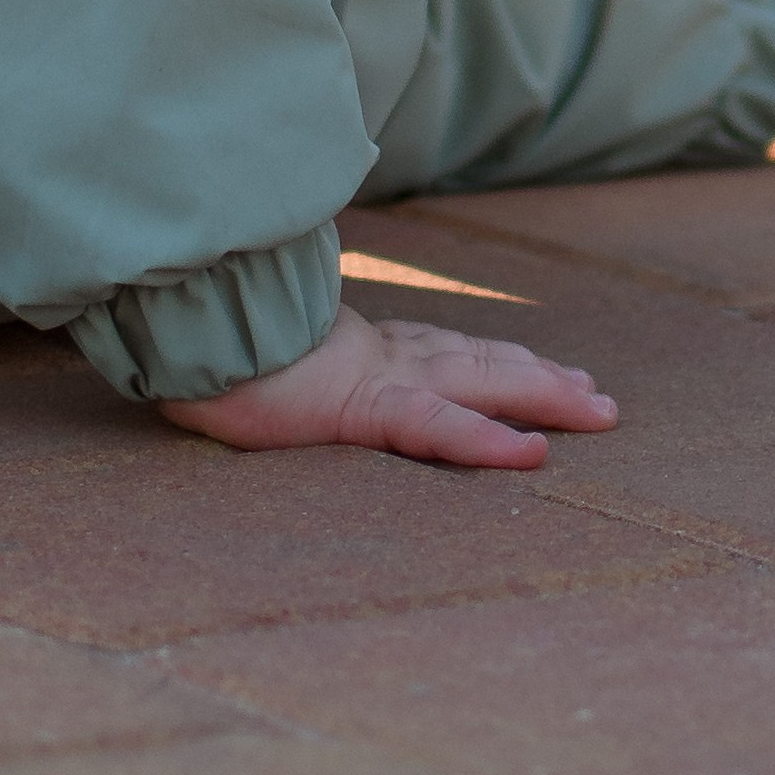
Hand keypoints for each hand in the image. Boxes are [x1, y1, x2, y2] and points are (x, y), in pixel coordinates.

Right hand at [159, 303, 618, 469]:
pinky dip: (488, 441)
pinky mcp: (359, 403)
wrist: (174, 321)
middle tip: (600, 398)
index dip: (500, 362)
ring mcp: (375, 374)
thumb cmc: (203, 336)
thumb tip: (279, 349)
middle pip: (480, 362)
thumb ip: (278, 345)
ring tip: (596, 409)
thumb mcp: (252, 347)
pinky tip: (533, 453)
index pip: (443, 352)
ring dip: (543, 397)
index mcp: (357, 347)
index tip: (547, 370)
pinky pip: (437, 427)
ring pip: (480, 383)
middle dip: (543, 379)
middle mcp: (380, 353)